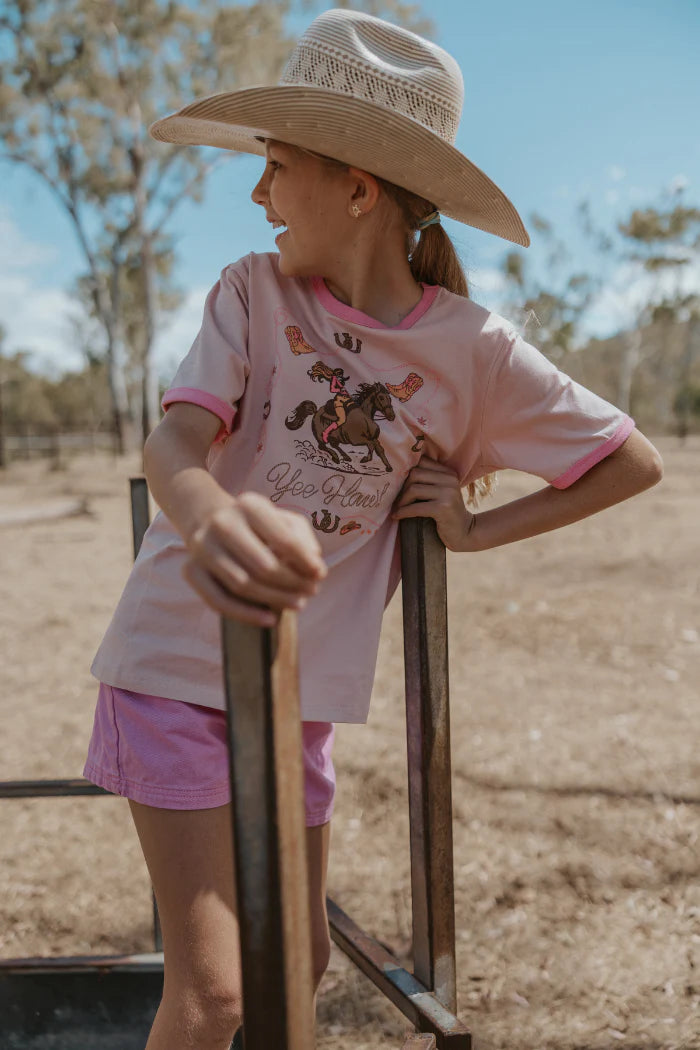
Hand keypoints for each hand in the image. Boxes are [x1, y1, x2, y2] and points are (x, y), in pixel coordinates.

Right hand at [183, 491, 326, 625]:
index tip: (321, 575)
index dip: (305, 561)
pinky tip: (270, 619)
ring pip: (242, 585)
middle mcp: (222, 523)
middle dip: (292, 583)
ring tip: (298, 603)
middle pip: (263, 565)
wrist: (209, 519)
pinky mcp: (191, 570)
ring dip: (275, 599)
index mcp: (249, 505)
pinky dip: (246, 614)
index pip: (283, 539)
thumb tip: (313, 566)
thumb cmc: (257, 525)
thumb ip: (302, 538)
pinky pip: (218, 601)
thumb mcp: (283, 519)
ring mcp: (202, 547)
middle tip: (311, 592)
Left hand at [391, 455, 475, 551]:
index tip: (397, 483)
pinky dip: (403, 512)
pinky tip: (397, 516)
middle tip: (396, 499)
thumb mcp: (441, 492)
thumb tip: (398, 475)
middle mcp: (450, 479)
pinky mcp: (443, 508)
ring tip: (397, 508)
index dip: (406, 471)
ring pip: (413, 489)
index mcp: (448, 473)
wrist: (465, 532)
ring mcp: (448, 493)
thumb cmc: (447, 513)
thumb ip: (428, 481)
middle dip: (401, 487)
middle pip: (415, 474)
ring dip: (401, 501)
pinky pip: (416, 507)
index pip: (421, 461)